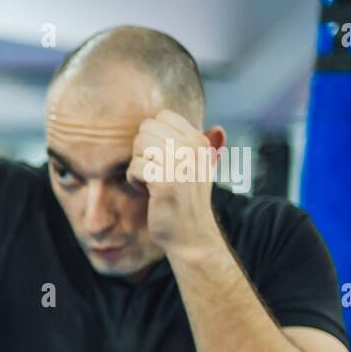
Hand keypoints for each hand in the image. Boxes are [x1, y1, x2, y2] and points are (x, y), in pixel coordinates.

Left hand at [128, 108, 223, 259]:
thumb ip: (201, 146)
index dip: (152, 135)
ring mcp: (180, 164)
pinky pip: (135, 166)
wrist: (191, 234)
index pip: (162, 116)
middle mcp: (193, 149)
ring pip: (139, 145)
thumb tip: (217, 129)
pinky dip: (134, 180)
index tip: (160, 155)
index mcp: (199, 141)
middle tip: (151, 169)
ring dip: (137, 164)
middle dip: (141, 149)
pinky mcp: (165, 182)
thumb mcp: (199, 168)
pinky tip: (145, 191)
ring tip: (148, 180)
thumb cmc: (188, 199)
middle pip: (146, 129)